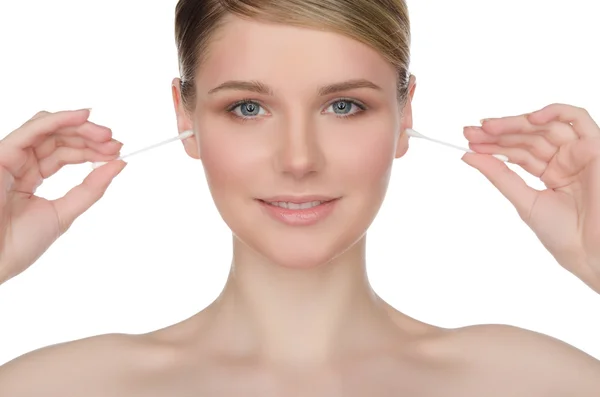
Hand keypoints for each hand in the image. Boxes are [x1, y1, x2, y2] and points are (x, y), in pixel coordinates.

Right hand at [0, 109, 125, 283]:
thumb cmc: (19, 243)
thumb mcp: (65, 212)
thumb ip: (91, 189)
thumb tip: (119, 164)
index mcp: (31, 177)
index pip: (65, 153)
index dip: (92, 150)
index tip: (118, 152)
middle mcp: (20, 163)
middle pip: (59, 137)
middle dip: (91, 137)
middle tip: (116, 143)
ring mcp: (10, 157)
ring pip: (49, 128)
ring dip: (81, 127)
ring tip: (107, 136)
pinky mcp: (2, 154)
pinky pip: (33, 129)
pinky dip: (60, 120)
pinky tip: (84, 117)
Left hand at [461, 103, 599, 292]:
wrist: (590, 251)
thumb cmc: (563, 234)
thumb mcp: (523, 199)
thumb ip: (499, 175)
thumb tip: (468, 156)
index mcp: (551, 173)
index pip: (517, 152)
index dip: (492, 145)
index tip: (468, 142)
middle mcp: (565, 160)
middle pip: (527, 137)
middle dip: (498, 133)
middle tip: (471, 132)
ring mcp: (579, 152)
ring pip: (544, 127)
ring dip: (515, 124)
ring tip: (488, 128)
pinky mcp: (595, 147)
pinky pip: (578, 118)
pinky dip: (555, 112)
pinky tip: (530, 119)